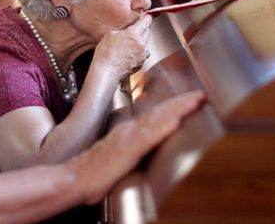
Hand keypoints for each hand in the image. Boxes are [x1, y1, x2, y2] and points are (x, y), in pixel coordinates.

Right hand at [71, 90, 205, 203]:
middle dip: (183, 102)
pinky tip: (176, 122)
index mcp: (128, 132)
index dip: (175, 105)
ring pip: (158, 120)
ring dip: (179, 109)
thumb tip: (139, 140)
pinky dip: (163, 128)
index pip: (156, 114)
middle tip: (201, 94)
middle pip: (161, 112)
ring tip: (196, 101)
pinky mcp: (127, 152)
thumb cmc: (91, 170)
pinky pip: (148, 138)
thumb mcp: (114, 154)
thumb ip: (128, 145)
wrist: (72, 179)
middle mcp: (130, 131)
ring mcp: (129, 139)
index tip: (192, 98)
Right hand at [93, 15, 151, 80]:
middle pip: (148, 32)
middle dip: (143, 28)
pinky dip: (139, 51)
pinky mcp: (141, 63)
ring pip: (146, 43)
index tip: (149, 15)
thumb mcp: (110, 34)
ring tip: (130, 42)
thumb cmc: (105, 54)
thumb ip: (122, 30)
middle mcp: (141, 44)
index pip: (146, 22)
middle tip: (137, 27)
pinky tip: (129, 52)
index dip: (147, 17)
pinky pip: (143, 53)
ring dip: (141, 40)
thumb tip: (127, 31)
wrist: (106, 72)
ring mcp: (142, 55)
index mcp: (134, 34)